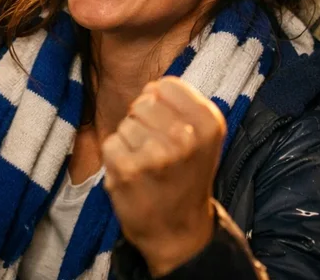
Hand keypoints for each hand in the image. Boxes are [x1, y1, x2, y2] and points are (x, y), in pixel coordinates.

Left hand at [102, 77, 225, 276]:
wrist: (179, 233)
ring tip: (146, 164)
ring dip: (130, 142)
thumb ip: (183, 105)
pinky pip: (111, 143)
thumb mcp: (203, 138)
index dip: (159, 102)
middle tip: (156, 150)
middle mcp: (186, 137)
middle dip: (143, 122)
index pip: (165, 85)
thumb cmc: (187, 178)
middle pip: (143, 102)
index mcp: (208, 123)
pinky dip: (116, 158)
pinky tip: (133, 175)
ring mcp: (156, 154)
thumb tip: (151, 87)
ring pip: (126, 123)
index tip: (167, 125)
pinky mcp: (128, 170)